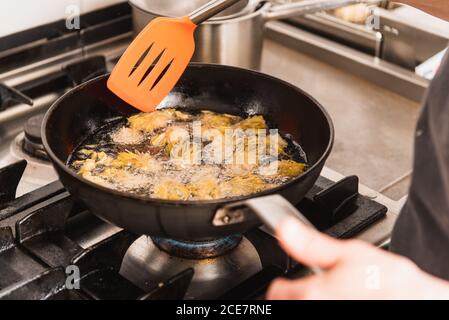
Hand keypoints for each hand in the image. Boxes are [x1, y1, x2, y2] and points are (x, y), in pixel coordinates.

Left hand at [266, 218, 448, 299]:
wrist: (415, 302)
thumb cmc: (387, 284)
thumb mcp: (350, 253)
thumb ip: (312, 245)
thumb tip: (285, 229)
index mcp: (309, 295)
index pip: (275, 292)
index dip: (282, 282)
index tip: (290, 280)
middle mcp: (312, 313)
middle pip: (285, 305)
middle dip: (294, 296)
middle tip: (315, 289)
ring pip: (299, 313)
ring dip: (304, 304)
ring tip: (328, 296)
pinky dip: (322, 307)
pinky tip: (338, 301)